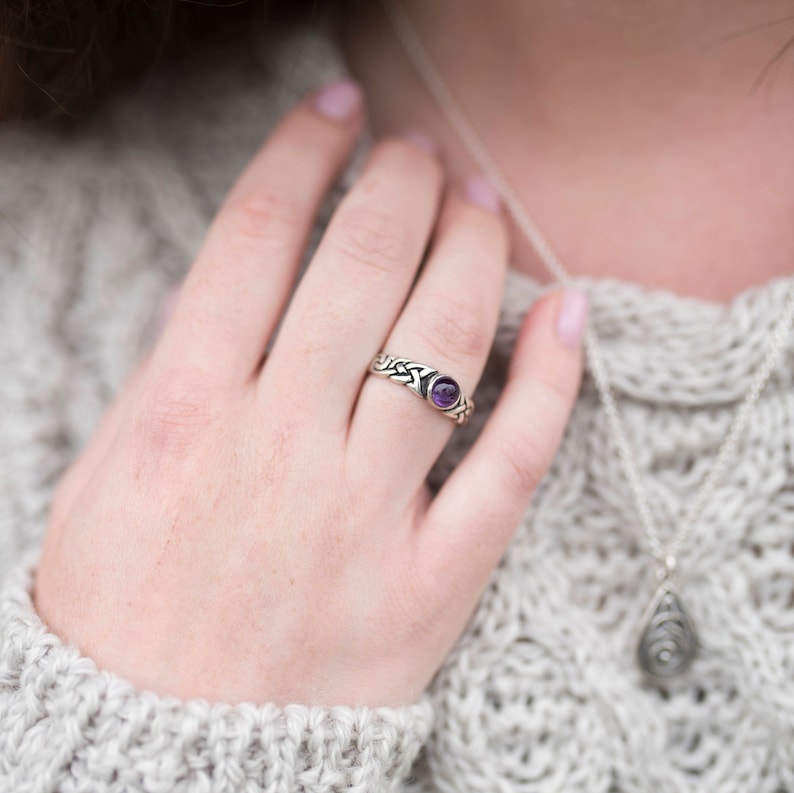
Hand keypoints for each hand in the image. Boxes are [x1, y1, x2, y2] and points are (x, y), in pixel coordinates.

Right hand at [35, 80, 585, 706]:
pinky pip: (510, 465)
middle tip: (418, 153)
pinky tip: (565, 313)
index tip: (336, 113)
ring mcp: (360, 518)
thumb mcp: (107, 477)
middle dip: (398, 184)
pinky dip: (550, 382)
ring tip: (478, 202)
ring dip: (472, 250)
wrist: (161, 756)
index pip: (257, 236)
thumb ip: (174, 375)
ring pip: (443, 343)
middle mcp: (277, 449)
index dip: (304, 152)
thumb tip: (239, 288)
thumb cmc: (122, 612)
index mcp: (182, 412)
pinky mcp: (428, 586)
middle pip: (362, 266)